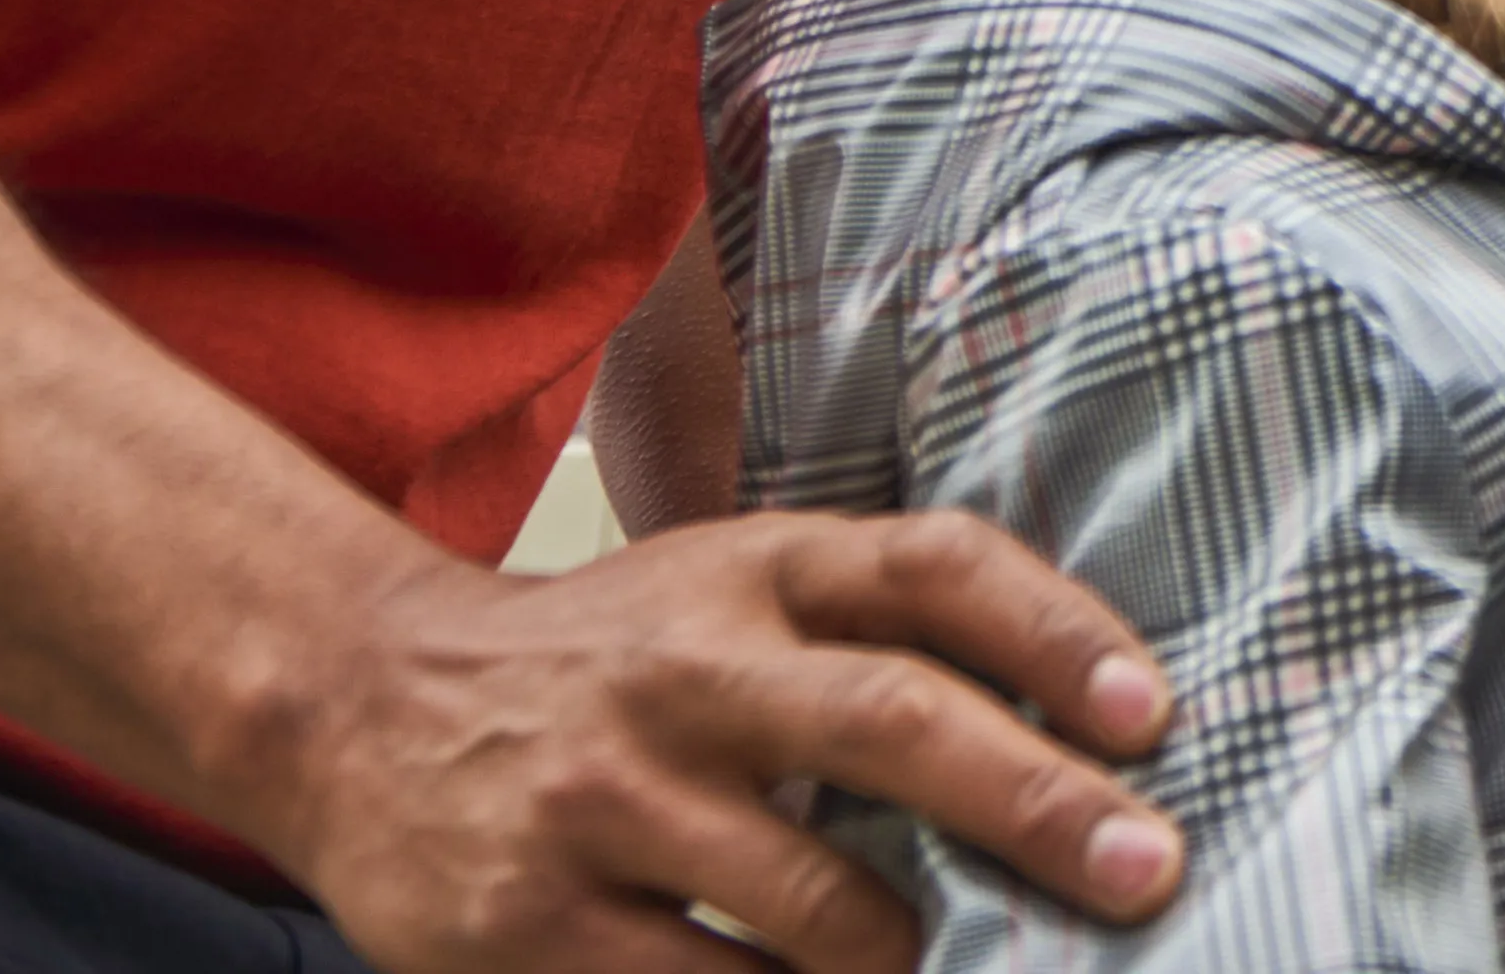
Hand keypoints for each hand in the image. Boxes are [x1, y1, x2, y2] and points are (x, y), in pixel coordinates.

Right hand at [259, 512, 1178, 973]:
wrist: (354, 701)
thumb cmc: (603, 659)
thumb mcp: (730, 592)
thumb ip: (872, 632)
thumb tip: (1084, 733)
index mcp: (751, 573)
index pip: (931, 569)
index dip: (1053, 632)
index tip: (1150, 714)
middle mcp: (684, 670)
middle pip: (890, 720)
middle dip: (1035, 805)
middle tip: (1144, 869)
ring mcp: (603, 800)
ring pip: (814, 906)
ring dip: (910, 954)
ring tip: (946, 966)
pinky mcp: (531, 928)